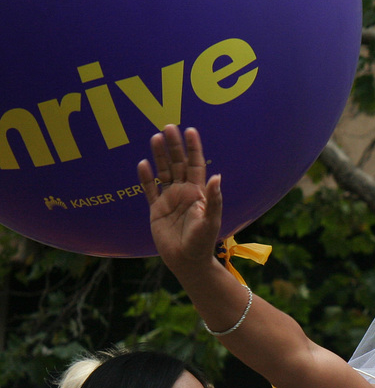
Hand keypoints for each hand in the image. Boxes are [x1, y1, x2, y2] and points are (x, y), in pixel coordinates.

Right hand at [137, 124, 221, 273]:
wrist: (187, 260)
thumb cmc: (203, 242)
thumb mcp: (210, 220)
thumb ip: (214, 199)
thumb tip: (217, 177)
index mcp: (198, 193)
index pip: (196, 165)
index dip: (193, 148)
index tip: (190, 130)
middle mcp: (183, 192)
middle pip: (177, 164)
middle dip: (174, 146)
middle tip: (168, 126)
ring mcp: (169, 200)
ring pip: (163, 172)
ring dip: (160, 156)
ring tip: (155, 137)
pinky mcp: (156, 210)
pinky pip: (149, 190)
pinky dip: (146, 177)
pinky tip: (143, 164)